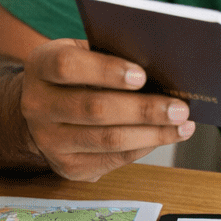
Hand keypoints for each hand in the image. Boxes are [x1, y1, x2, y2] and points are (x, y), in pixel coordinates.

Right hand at [19, 39, 194, 181]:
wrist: (44, 111)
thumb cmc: (77, 75)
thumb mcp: (84, 54)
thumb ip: (111, 55)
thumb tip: (163, 67)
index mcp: (40, 66)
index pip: (68, 66)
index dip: (105, 70)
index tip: (142, 75)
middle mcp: (37, 105)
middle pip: (95, 109)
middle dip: (143, 109)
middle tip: (179, 107)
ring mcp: (49, 141)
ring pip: (108, 140)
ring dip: (153, 133)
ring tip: (182, 124)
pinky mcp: (67, 167)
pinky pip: (113, 159)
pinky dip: (145, 147)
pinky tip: (167, 135)